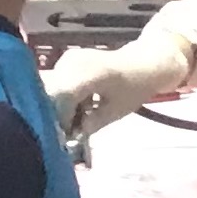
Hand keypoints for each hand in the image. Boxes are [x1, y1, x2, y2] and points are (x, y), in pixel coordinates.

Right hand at [47, 19, 196, 135]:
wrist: (143, 62)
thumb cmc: (134, 88)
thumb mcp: (115, 112)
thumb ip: (91, 124)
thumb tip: (71, 138)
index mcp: (89, 73)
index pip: (61, 97)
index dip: (59, 119)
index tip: (64, 137)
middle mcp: (73, 62)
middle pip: (52, 93)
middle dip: (56, 115)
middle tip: (69, 132)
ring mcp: (67, 59)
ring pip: (52, 89)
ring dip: (60, 108)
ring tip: (76, 121)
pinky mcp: (65, 61)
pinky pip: (57, 84)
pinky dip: (64, 99)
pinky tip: (78, 108)